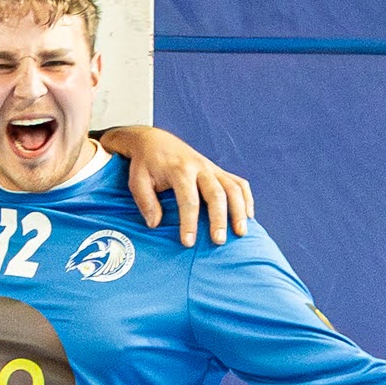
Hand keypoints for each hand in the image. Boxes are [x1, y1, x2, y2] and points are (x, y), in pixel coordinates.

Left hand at [107, 127, 253, 245]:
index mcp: (180, 169)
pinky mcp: (218, 170)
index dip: (189, 222)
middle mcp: (200, 167)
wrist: (155, 141)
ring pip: (233, 188)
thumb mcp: (137, 181)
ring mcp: (212, 168)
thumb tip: (155, 225)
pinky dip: (246, 198)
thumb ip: (145, 201)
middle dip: (219, 219)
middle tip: (219, 241)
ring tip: (240, 233)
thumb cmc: (145, 164)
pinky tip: (248, 216)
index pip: (189, 199)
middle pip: (217, 194)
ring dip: (239, 211)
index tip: (188, 243)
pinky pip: (239, 183)